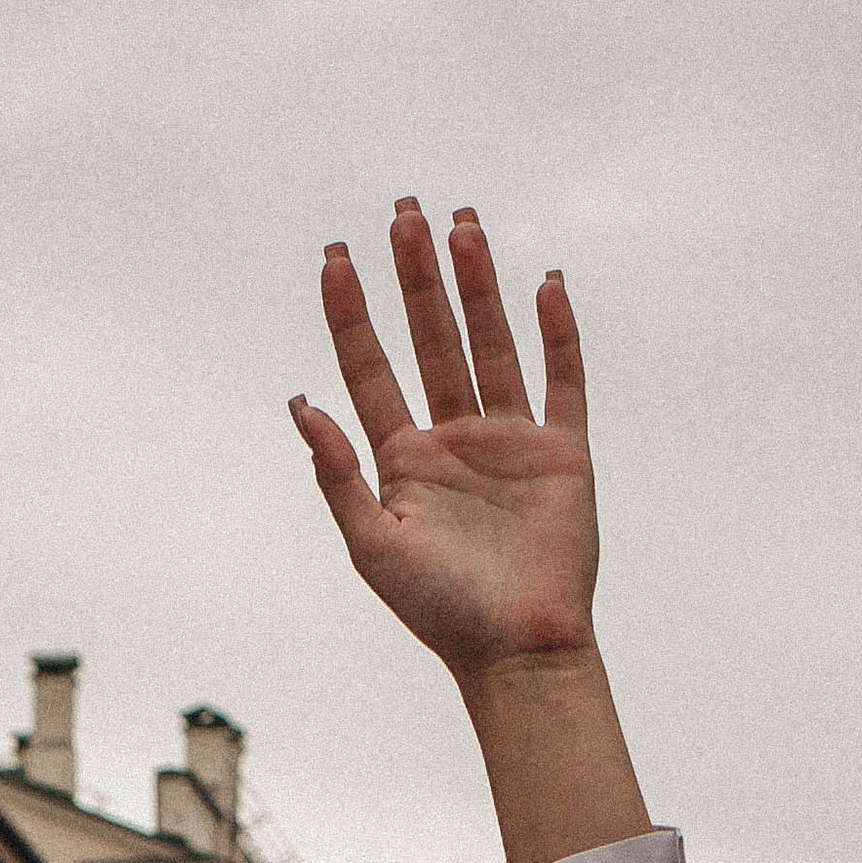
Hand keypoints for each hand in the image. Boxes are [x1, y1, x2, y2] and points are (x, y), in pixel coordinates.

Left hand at [292, 203, 647, 862]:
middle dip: (415, 276)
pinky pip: (561, 380)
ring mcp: (508, 442)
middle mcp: (452, 440)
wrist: (518, 651)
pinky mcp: (562, 454)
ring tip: (462, 224)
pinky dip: (556, 333)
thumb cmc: (439, 612)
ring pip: (489, 344)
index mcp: (402, 460)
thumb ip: (338, 473)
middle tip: (403, 212)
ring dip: (476, 286)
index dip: (351, 313)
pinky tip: (545, 283)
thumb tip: (299, 403)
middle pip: (429, 338)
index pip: (371, 367)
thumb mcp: (372, 545)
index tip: (335, 257)